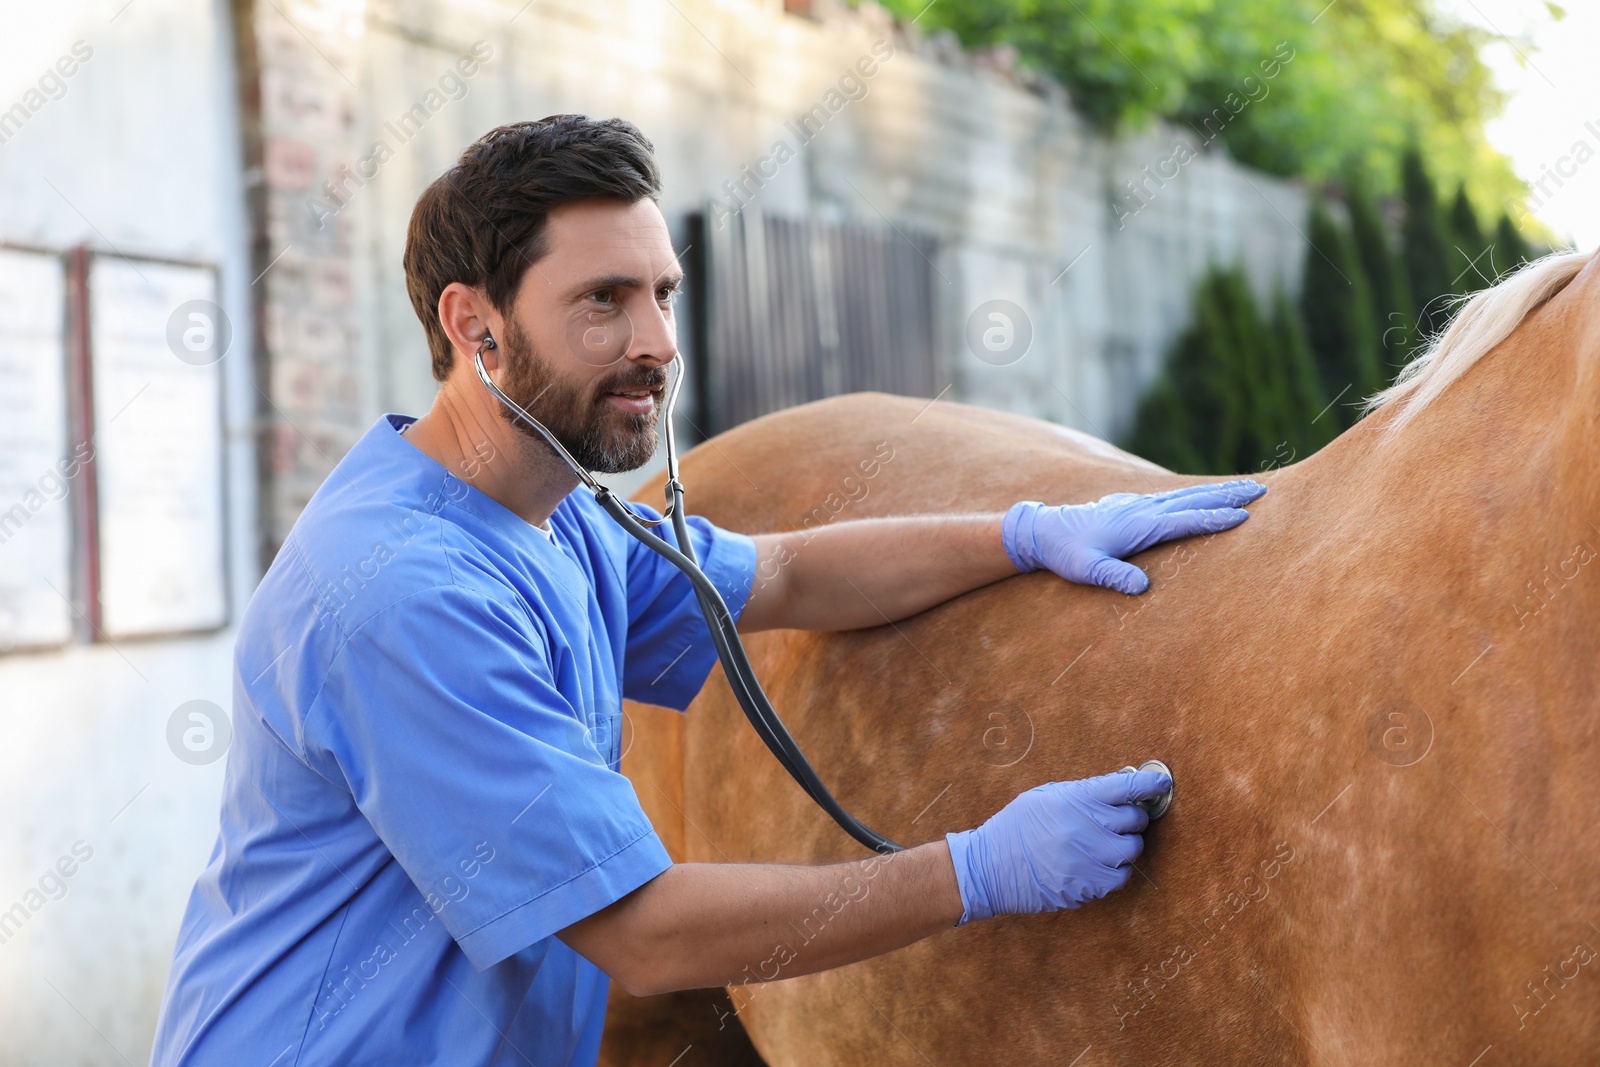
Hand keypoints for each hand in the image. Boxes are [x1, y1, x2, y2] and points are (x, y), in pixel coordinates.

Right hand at [944, 768, 1171, 923]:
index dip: (1150, 784)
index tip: (1161, 782)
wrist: (990, 867)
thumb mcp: (1044, 797)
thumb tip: (1117, 789)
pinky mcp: (1088, 885)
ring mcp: (1089, 858)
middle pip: (1136, 819)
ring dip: (1124, 845)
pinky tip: (1098, 864)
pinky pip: (1121, 876)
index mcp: (1076, 799)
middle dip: (1132, 818)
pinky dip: (1115, 870)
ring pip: (1132, 849)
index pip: (1126, 787)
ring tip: (1105, 843)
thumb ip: (1082, 793)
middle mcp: (1086, 827)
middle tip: (1119, 819)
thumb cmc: (1015, 828)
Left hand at [1002, 480, 1266, 593]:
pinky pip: (1172, 497)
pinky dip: (1194, 494)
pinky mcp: (1132, 505)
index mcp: (1139, 525)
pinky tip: (1202, 495)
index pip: (1185, 520)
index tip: (1244, 516)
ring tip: (1244, 487)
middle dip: (1228, 495)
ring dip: (1216, 490)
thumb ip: (1112, 577)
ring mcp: (1138, 504)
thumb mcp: (1086, 570)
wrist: (1045, 530)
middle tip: (1262, 490)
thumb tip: (1142, 589)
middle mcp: (1143, 509)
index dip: (1214, 519)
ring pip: (1185, 495)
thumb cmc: (1066, 554)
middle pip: (1193, 499)